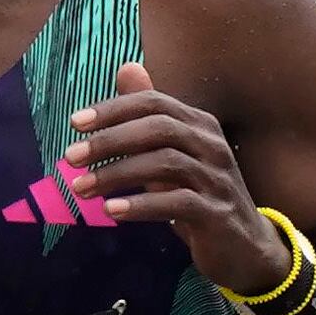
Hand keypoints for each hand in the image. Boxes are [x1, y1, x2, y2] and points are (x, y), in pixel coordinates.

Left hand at [62, 59, 273, 301]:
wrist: (244, 247)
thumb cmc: (200, 195)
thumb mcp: (173, 153)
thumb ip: (149, 117)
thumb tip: (127, 68)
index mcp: (200, 125)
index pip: (154, 104)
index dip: (114, 109)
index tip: (75, 122)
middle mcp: (213, 145)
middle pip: (158, 129)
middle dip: (110, 140)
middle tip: (71, 157)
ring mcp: (218, 179)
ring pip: (165, 164)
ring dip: (116, 174)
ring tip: (80, 188)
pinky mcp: (218, 213)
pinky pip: (177, 202)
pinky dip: (141, 205)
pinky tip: (111, 211)